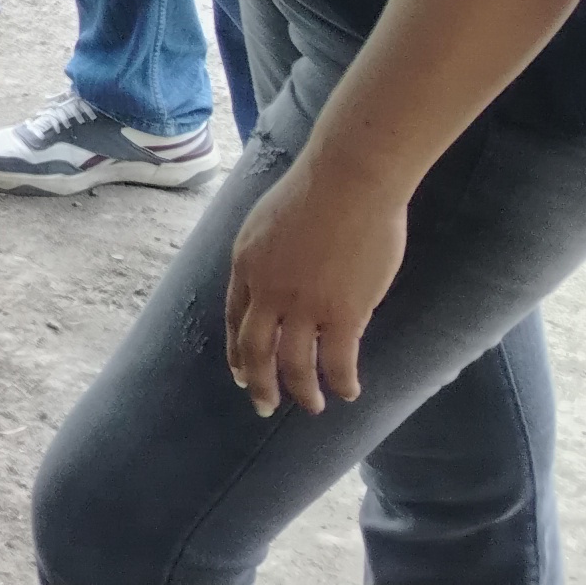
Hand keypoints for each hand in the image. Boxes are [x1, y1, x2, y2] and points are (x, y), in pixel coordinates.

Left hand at [224, 151, 408, 415]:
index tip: (241, 374)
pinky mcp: (343, 313)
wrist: (349, 179)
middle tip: (264, 406)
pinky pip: (337, 362)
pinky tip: (349, 390)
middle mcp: (268, 290)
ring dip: (302, 392)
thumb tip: (276, 282)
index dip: (238, 352)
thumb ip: (268, 257)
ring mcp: (304, 304)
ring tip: (314, 406)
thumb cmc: (316, 191)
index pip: (235, 319)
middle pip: (256, 350)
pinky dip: (342, 382)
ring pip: (295, 364)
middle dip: (258, 383)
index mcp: (246, 264)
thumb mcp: (270, 222)